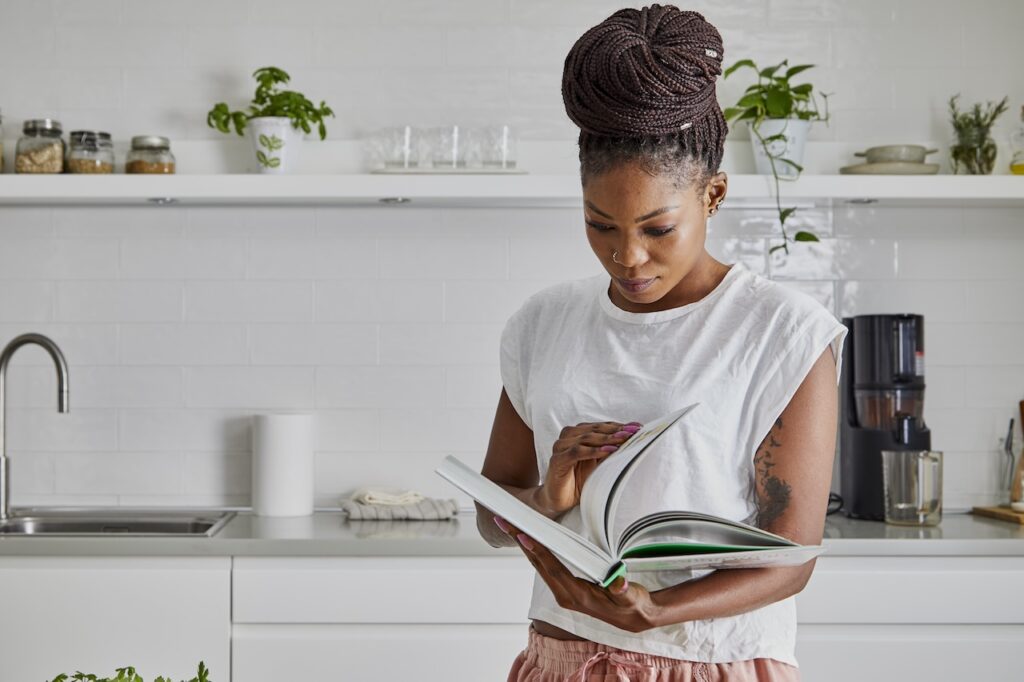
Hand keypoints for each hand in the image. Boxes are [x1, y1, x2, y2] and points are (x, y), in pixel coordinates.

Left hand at [493, 516, 659, 632]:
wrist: (635, 617)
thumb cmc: (633, 605)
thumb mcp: (632, 599)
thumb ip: (623, 592)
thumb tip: (618, 583)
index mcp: (578, 596)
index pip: (554, 569)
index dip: (539, 552)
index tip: (524, 536)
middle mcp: (566, 596)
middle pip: (539, 564)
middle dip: (521, 542)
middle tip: (503, 522)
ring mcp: (564, 592)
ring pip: (539, 565)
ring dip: (524, 545)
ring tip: (509, 526)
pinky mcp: (565, 589)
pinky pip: (546, 567)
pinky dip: (535, 552)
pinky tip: (528, 541)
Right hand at [537, 420, 641, 514]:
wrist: (560, 500)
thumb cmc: (579, 481)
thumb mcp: (600, 464)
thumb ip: (611, 450)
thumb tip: (633, 438)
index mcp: (578, 434)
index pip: (601, 426)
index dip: (619, 426)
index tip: (638, 427)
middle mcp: (568, 437)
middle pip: (594, 429)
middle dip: (616, 431)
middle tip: (634, 432)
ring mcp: (561, 447)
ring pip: (586, 437)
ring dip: (606, 438)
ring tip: (623, 440)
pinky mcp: (557, 460)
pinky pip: (576, 451)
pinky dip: (593, 451)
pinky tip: (608, 451)